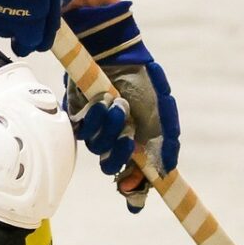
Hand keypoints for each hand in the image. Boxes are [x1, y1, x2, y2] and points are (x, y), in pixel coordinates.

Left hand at [63, 1, 178, 212]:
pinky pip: (81, 130)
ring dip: (108, 129)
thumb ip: (165, 142)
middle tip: (127, 140)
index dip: (132, 190)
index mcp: (139, 143)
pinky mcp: (78, 117)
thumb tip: (164, 172)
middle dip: (118, 157)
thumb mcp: (162, 110)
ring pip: (96, 148)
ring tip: (116, 105)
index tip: (130, 191)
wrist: (117, 53)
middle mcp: (116, 140)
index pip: (134, 177)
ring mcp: (96, 130)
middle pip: (111, 168)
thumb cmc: (143, 80)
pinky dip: (93, 117)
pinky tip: (101, 100)